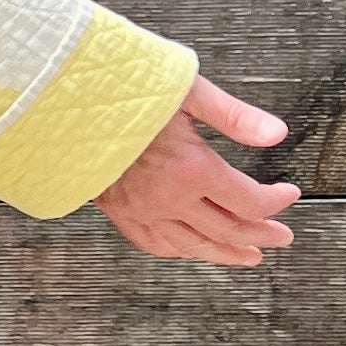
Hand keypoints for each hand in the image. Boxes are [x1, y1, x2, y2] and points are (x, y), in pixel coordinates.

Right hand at [94, 75, 298, 266]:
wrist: (59, 105)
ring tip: (248, 256)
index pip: (250, 201)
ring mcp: (140, 209)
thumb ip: (233, 115)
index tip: (287, 192)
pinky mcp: (117, 212)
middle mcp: (167, 197)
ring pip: (194, 246)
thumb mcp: (183, 90)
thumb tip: (275, 133)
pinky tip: (190, 249)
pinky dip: (180, 252)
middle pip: (229, 230)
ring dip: (227, 254)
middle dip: (262, 234)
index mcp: (190, 169)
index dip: (277, 200)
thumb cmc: (116, 91)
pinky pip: (154, 244)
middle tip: (280, 235)